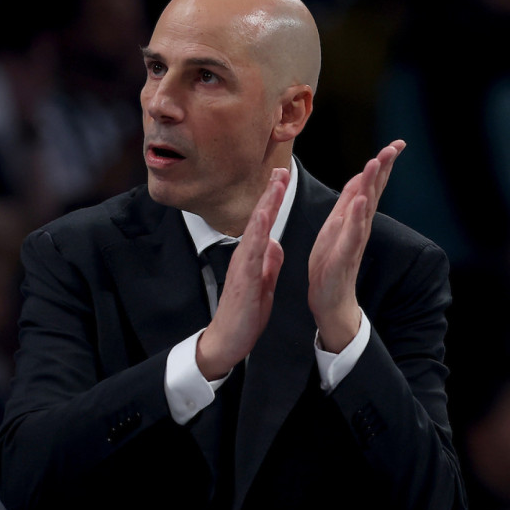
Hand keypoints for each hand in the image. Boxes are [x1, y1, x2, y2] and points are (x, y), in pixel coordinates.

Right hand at [196, 168, 288, 379]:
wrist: (227, 341)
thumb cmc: (244, 314)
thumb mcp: (262, 283)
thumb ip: (268, 262)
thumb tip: (274, 244)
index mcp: (252, 256)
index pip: (264, 222)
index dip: (273, 199)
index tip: (282, 178)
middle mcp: (245, 256)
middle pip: (258, 218)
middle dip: (270, 193)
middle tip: (280, 169)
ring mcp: (242, 266)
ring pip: (255, 230)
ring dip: (265, 206)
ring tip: (275, 185)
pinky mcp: (244, 280)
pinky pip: (252, 252)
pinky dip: (258, 233)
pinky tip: (264, 218)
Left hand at [308, 140, 405, 351]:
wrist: (330, 300)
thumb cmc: (331, 263)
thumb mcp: (337, 226)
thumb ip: (348, 204)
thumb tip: (361, 179)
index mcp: (355, 218)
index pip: (371, 186)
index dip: (382, 164)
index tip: (396, 143)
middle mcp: (359, 227)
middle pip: (373, 192)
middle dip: (383, 168)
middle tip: (394, 146)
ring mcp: (353, 241)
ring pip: (365, 208)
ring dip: (371, 185)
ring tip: (376, 163)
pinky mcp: (344, 256)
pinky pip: (352, 234)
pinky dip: (357, 217)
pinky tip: (360, 201)